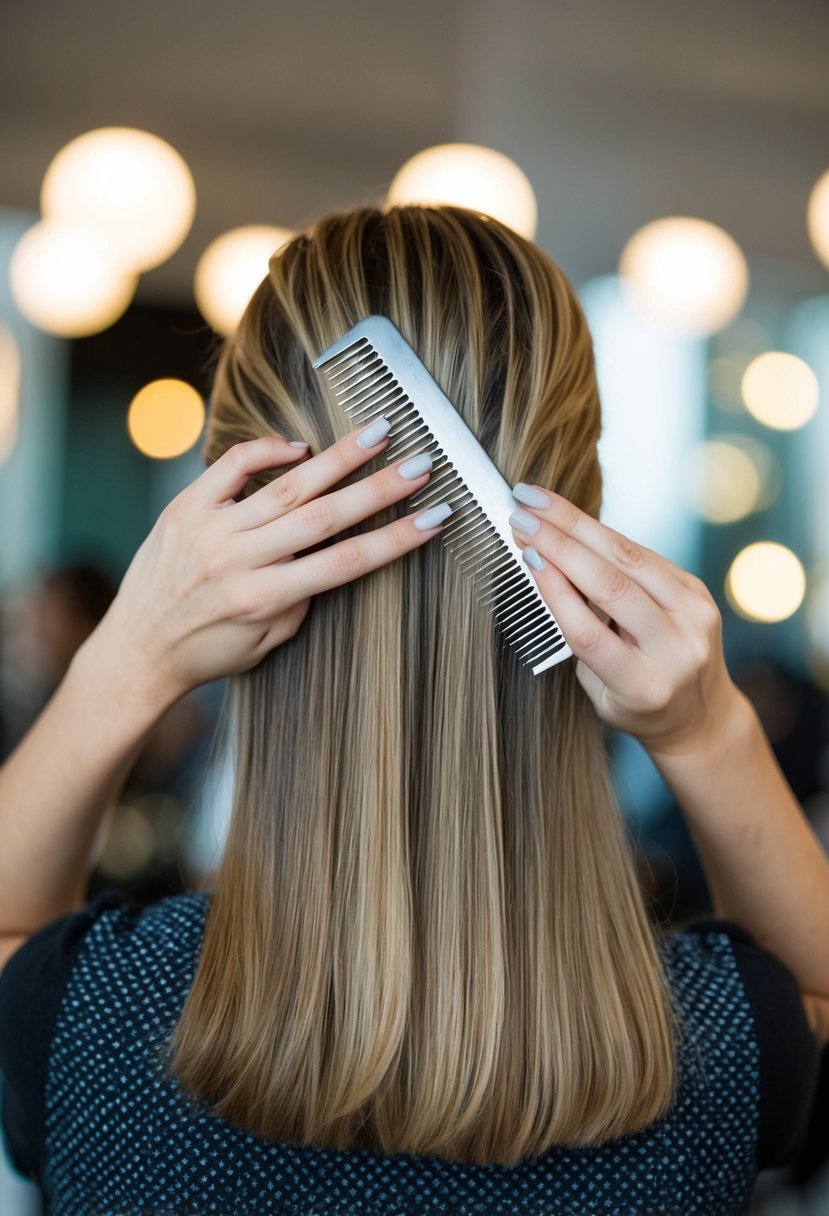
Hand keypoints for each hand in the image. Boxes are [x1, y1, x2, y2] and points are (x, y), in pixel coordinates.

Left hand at [89, 421, 445, 710]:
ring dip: (339, 457)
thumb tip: (328, 554)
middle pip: (325, 516)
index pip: (347, 562)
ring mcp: (211, 529)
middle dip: (379, 489)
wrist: (136, 650)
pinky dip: (268, 450)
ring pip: (287, 485)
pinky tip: (301, 445)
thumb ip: (299, 600)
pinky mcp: (186, 507)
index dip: (396, 538)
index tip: (434, 516)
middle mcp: (239, 560)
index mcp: (264, 599)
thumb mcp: (266, 643)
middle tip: (421, 463)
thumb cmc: (208, 652)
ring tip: (379, 431)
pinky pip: (232, 466)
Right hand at [509, 485, 740, 756]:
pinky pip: (644, 554)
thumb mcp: (602, 690)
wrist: (702, 714)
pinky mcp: (699, 591)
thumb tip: (551, 568)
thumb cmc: (637, 704)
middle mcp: (678, 650)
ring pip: (629, 558)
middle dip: (561, 543)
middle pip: (613, 586)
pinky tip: (570, 519)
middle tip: (521, 515)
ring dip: (578, 525)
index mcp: (646, 687)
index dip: (556, 592)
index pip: (592, 634)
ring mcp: (696, 616)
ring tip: (537, 503)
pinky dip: (603, 536)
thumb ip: (583, 636)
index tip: (525, 555)